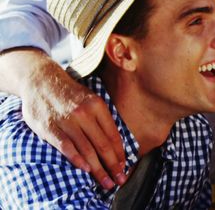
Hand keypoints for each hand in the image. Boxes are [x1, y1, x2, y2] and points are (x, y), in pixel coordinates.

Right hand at [21, 58, 126, 189]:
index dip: (120, 153)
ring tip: (105, 181)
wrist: (42, 81)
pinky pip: (66, 146)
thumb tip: (116, 142)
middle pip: (103, 145)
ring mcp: (67, 121)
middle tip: (119, 179)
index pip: (113, 134)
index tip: (125, 166)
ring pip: (87, 149)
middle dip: (113, 165)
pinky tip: (86, 169)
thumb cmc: (70, 94)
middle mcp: (84, 113)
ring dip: (98, 168)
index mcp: (98, 106)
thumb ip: (102, 119)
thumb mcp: (92, 99)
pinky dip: (77, 158)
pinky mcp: (50, 128)